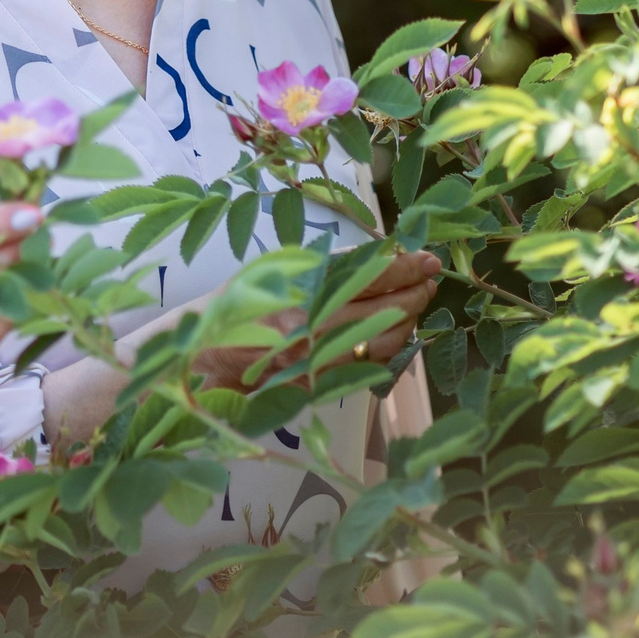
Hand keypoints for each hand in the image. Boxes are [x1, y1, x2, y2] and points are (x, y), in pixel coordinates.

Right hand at [189, 249, 440, 393]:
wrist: (210, 354)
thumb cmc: (241, 303)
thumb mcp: (278, 269)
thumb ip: (326, 264)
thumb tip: (376, 255)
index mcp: (306, 294)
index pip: (372, 276)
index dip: (406, 266)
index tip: (427, 258)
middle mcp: (318, 330)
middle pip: (388, 310)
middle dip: (417, 292)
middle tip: (428, 279)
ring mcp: (324, 361)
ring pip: (388, 341)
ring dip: (409, 320)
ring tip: (415, 302)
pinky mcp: (324, 383)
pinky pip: (372, 363)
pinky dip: (391, 345)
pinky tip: (394, 330)